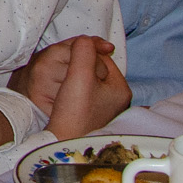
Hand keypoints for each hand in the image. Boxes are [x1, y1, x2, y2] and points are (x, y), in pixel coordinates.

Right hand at [10, 36, 131, 137]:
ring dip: (75, 77)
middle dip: (80, 67)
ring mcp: (105, 108)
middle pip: (96, 68)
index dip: (83, 56)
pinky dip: (73, 89)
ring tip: (63, 86)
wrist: (61, 143)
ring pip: (88, 80)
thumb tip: (84, 40)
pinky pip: (83, 92)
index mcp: (121, 89)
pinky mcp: (92, 115)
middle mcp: (117, 99)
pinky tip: (63, 95)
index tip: (69, 64)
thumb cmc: (73, 112)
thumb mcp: (79, 74)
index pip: (102, 58)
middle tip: (66, 76)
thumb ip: (83, 50)